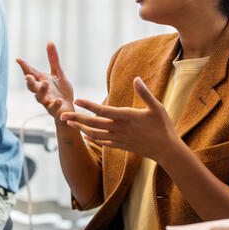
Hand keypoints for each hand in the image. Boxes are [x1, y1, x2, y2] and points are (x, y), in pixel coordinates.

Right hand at [17, 42, 75, 119]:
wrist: (68, 109)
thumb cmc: (61, 91)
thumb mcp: (58, 73)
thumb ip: (53, 59)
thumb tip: (50, 42)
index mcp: (41, 81)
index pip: (31, 73)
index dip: (24, 66)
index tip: (18, 59)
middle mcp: (42, 92)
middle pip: (32, 87)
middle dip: (29, 81)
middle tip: (28, 76)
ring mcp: (47, 102)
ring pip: (40, 97)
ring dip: (42, 91)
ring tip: (45, 83)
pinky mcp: (55, 110)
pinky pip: (53, 108)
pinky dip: (55, 105)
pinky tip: (59, 100)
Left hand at [62, 77, 180, 162]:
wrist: (166, 150)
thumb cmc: (163, 127)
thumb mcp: (156, 107)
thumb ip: (145, 93)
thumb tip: (136, 78)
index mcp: (127, 117)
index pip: (103, 110)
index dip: (89, 105)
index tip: (77, 100)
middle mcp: (120, 128)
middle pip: (94, 123)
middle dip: (77, 119)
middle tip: (62, 115)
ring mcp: (119, 138)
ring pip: (95, 134)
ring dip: (81, 128)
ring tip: (69, 124)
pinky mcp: (121, 145)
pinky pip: (103, 142)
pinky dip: (93, 138)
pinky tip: (86, 136)